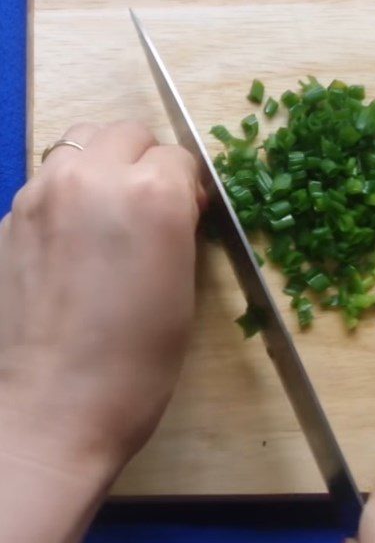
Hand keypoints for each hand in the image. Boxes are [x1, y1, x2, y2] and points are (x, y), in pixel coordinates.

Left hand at [0, 122, 202, 542]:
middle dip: (146, 161)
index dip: (188, 188)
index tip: (187, 219)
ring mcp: (41, 194)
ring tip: (105, 214)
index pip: (179, 157)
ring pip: (80, 142)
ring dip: (102, 166)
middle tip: (149, 209)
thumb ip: (177, 223)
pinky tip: (69, 241)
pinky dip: (67, 193)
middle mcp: (93, 177)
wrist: (52, 409)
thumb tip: (171, 200)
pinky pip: (47, 180)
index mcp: (151, 194)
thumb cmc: (137, 360)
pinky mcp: (8, 217)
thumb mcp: (183, 283)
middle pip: (127, 133)